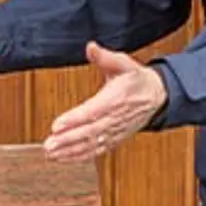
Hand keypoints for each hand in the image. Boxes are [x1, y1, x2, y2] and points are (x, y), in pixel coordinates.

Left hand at [43, 42, 167, 161]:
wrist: (156, 96)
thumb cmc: (136, 79)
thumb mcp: (124, 63)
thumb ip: (106, 57)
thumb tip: (91, 47)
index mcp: (116, 99)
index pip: (92, 111)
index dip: (74, 119)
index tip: (56, 125)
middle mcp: (115, 118)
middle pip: (90, 132)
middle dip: (68, 140)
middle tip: (49, 145)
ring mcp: (115, 131)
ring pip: (91, 144)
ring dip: (70, 151)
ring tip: (50, 153)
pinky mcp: (114, 139)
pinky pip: (96, 151)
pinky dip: (79, 156)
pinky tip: (62, 158)